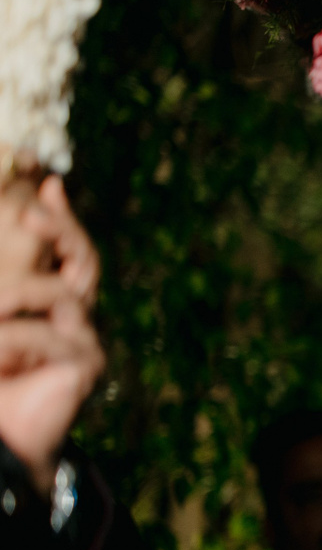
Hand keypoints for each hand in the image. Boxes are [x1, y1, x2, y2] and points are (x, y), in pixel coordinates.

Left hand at [0, 168, 102, 497]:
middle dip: (61, 230)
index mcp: (50, 305)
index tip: (49, 184)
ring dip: (12, 296)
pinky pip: (44, 336)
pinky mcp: (84, 366)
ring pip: (60, 293)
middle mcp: (74, 318)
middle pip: (85, 259)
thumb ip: (4, 290)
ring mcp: (84, 341)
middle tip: (31, 213)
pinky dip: (9, 342)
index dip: (60, 218)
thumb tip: (18, 222)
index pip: (66, 251)